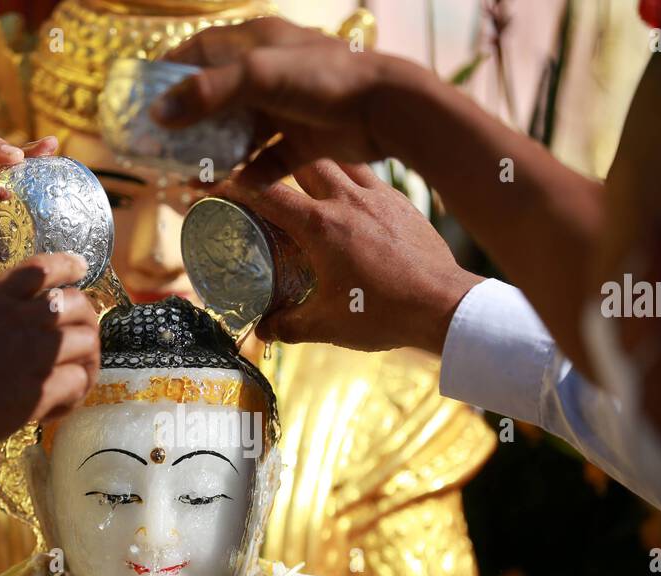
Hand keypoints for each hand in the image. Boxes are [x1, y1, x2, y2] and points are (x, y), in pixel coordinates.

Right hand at [0, 252, 99, 449]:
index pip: (42, 269)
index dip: (67, 266)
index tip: (81, 267)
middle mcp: (19, 318)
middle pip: (75, 304)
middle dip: (87, 318)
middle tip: (87, 335)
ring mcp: (33, 353)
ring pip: (85, 342)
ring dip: (87, 359)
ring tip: (80, 375)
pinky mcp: (40, 390)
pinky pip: (76, 383)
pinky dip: (74, 394)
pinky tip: (58, 406)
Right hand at [154, 18, 402, 185]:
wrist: (385, 108)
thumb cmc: (323, 78)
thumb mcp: (258, 76)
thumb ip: (206, 93)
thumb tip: (159, 115)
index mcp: (256, 42)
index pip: (200, 50)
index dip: (170, 72)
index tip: (144, 99)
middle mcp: (269, 73)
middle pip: (217, 97)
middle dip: (189, 123)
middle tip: (161, 148)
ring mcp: (287, 108)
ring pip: (240, 133)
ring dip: (215, 155)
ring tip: (187, 177)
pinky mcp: (305, 140)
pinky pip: (268, 161)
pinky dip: (249, 175)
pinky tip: (231, 190)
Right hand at [216, 162, 479, 351]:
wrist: (444, 305)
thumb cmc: (383, 314)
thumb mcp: (327, 326)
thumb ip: (288, 324)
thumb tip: (263, 329)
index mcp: (320, 226)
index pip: (266, 194)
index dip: (236, 186)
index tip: (217, 183)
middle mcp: (346, 200)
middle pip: (301, 160)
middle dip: (276, 161)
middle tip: (260, 168)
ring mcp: (378, 196)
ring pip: (338, 161)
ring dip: (316, 162)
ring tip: (302, 170)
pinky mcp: (402, 202)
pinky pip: (369, 176)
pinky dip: (351, 178)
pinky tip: (349, 194)